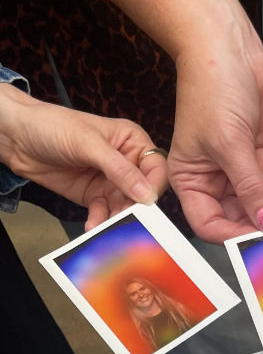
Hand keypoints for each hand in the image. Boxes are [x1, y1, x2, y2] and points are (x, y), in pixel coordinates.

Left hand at [0, 84, 167, 229]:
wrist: (16, 136)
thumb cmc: (50, 125)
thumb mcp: (88, 144)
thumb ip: (119, 169)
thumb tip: (146, 194)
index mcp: (131, 141)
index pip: (156, 168)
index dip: (154, 186)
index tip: (147, 203)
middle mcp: (126, 163)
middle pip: (143, 192)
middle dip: (136, 209)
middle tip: (129, 221)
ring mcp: (111, 182)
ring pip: (125, 207)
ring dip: (117, 219)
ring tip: (108, 228)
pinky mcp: (96, 197)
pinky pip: (105, 214)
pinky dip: (100, 222)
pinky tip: (93, 226)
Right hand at [168, 35, 262, 242]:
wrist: (229, 49)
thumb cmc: (212, 90)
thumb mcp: (229, 144)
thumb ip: (250, 187)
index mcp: (193, 181)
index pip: (210, 224)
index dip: (233, 235)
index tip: (258, 238)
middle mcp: (217, 181)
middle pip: (243, 218)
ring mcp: (244, 171)